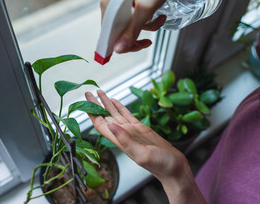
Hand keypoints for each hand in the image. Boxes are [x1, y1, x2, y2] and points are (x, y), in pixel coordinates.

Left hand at [85, 90, 205, 203]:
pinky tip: (115, 101)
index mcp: (120, 141)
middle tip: (88, 92)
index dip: (92, 113)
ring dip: (106, 104)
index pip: (101, 125)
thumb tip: (111, 126)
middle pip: (105, 117)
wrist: (174, 168)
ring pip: (115, 114)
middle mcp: (123, 134)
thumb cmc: (160, 165)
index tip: (85, 101)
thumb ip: (126, 141)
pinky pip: (127, 115)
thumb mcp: (142, 154)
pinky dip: (120, 107)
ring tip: (99, 93)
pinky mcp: (141, 128)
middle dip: (96, 105)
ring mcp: (131, 131)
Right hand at [100, 0, 184, 53]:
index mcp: (109, 7)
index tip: (138, 46)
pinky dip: (146, 22)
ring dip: (145, 29)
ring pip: (128, 29)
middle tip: (149, 40)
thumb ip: (132, 30)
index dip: (121, 46)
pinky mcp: (126, 5)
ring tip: (159, 20)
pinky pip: (133, 21)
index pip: (108, 37)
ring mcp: (118, 6)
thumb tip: (118, 50)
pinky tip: (157, 15)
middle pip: (118, 34)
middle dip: (136, 38)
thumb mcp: (146, 8)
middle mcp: (110, 6)